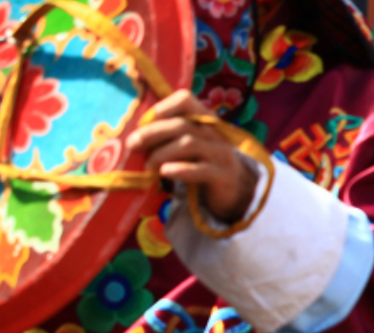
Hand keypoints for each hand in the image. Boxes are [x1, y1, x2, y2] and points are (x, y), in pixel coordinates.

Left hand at [129, 90, 256, 222]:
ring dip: (162, 153)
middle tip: (133, 145)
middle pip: (181, 124)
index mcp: (205, 121)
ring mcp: (221, 154)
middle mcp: (215, 133)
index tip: (145, 120)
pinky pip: (201, 170)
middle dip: (153, 133)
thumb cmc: (208, 164)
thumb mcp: (194, 144)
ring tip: (148, 165)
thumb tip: (137, 136)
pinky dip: (180, 169)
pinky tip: (165, 172)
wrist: (240, 190)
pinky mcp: (223, 176)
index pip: (186, 100)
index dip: (164, 106)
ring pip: (189, 144)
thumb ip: (173, 136)